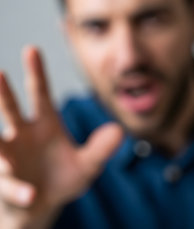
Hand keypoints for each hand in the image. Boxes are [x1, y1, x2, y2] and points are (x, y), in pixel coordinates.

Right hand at [0, 46, 122, 228]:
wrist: (43, 206)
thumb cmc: (62, 179)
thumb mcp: (87, 166)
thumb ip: (100, 149)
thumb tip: (119, 130)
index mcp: (44, 124)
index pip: (39, 94)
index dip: (36, 72)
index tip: (32, 48)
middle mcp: (21, 135)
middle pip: (9, 109)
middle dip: (2, 92)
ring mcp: (8, 157)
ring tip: (6, 156)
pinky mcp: (4, 183)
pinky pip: (7, 184)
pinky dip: (17, 189)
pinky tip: (30, 194)